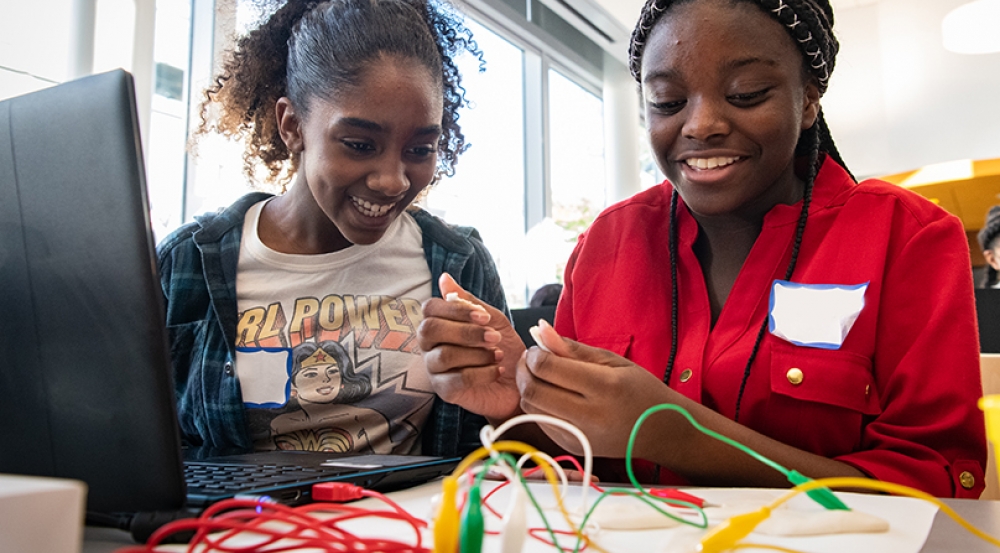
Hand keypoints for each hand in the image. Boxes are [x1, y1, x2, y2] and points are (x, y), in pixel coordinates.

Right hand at [417, 273, 525, 420]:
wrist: (520, 381)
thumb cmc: (503, 347)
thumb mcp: (493, 320)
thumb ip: (470, 301)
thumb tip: (444, 278)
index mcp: (439, 324)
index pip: (429, 308)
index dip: (455, 309)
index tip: (483, 316)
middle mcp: (430, 346)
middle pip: (430, 330)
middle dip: (465, 331)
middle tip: (494, 337)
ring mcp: (435, 370)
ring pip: (444, 356)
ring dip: (477, 353)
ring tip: (499, 355)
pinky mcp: (445, 392)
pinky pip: (456, 380)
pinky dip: (482, 373)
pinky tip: (497, 370)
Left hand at [516, 320, 675, 457]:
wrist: (660, 430)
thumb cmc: (639, 390)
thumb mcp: (612, 361)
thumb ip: (572, 348)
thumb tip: (539, 329)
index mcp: (604, 386)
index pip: (547, 367)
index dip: (535, 354)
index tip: (539, 348)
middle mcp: (590, 415)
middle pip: (533, 390)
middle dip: (524, 371)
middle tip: (532, 360)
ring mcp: (579, 435)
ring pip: (531, 408)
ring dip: (528, 388)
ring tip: (541, 376)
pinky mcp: (572, 446)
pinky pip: (540, 421)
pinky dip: (538, 405)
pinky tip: (551, 394)